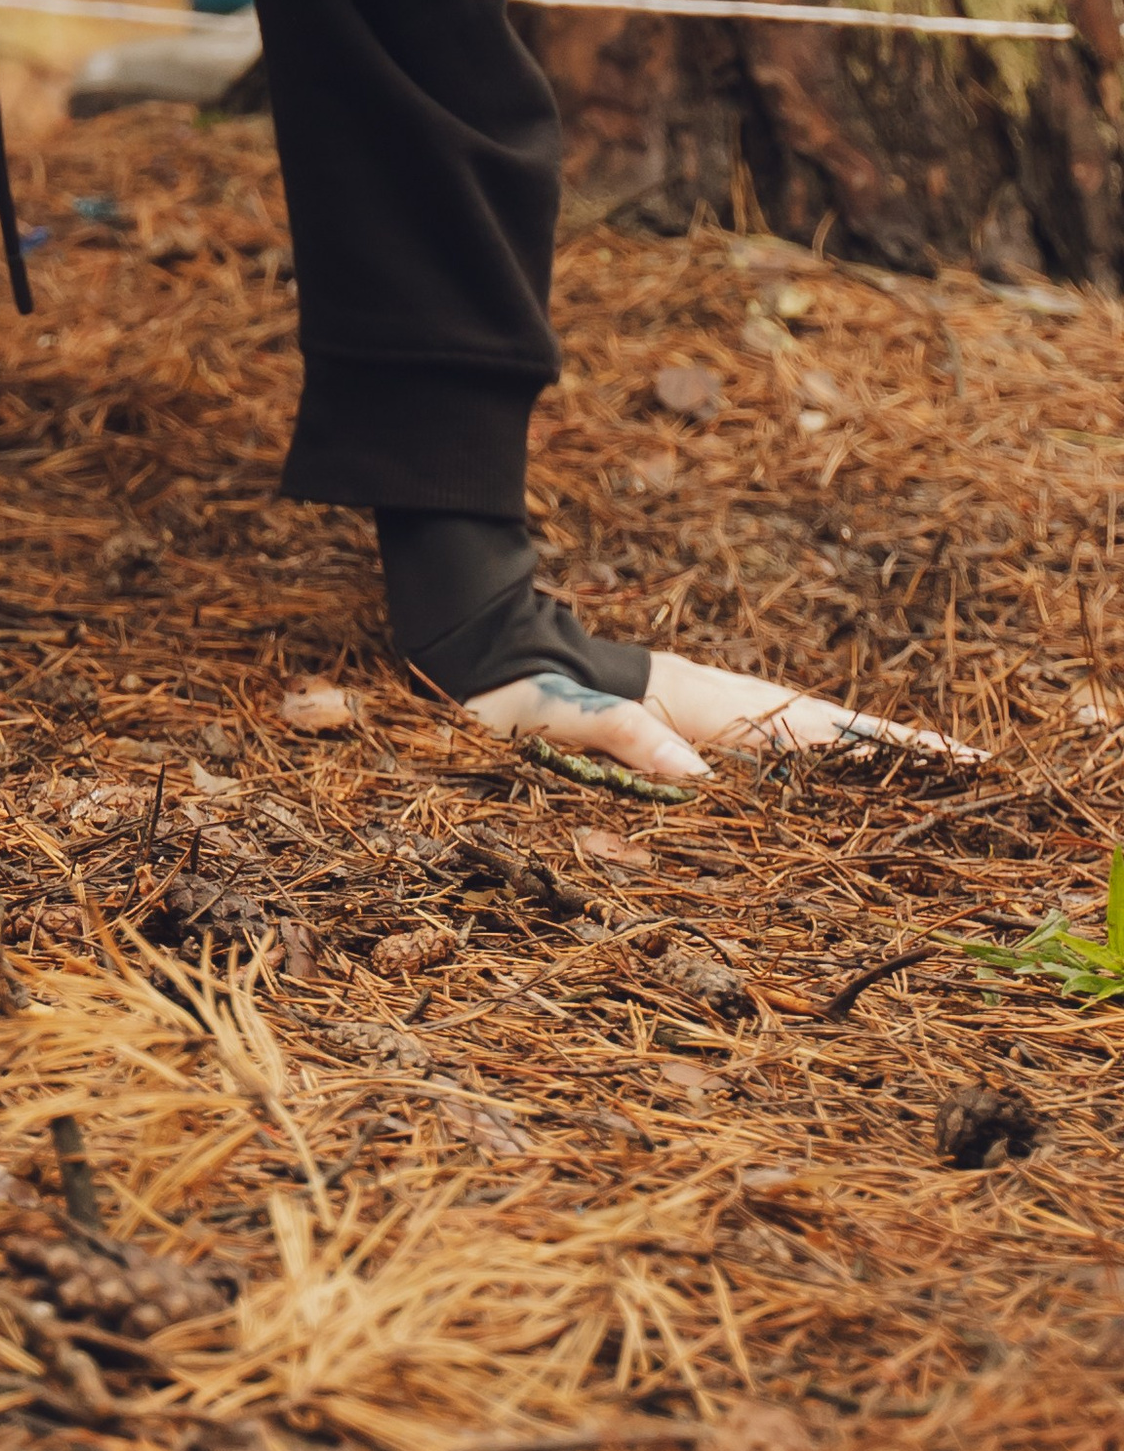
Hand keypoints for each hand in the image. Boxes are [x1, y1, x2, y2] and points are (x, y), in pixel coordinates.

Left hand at [466, 647, 964, 786]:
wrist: (481, 653)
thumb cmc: (522, 688)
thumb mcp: (564, 714)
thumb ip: (625, 738)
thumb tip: (698, 781)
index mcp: (704, 705)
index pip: (815, 729)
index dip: (883, 748)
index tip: (955, 758)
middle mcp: (716, 708)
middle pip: (825, 733)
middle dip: (891, 756)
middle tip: (968, 776)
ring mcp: (703, 719)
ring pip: (797, 744)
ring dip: (854, 765)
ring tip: (920, 790)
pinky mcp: (680, 733)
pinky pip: (758, 759)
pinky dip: (804, 771)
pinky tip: (825, 797)